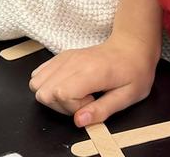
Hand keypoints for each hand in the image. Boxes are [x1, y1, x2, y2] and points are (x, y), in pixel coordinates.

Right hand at [28, 34, 156, 126]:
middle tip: (83, 102)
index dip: (74, 108)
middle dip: (60, 105)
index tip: (93, 102)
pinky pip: (39, 73)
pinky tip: (68, 86)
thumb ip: (102, 110)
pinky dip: (48, 85)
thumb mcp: (127, 97)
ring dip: (52, 96)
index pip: (61, 94)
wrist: (130, 47)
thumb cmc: (133, 71)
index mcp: (90, 72)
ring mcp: (64, 58)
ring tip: (75, 95)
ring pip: (36, 83)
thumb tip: (79, 121)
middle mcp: (72, 62)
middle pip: (43, 91)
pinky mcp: (60, 57)